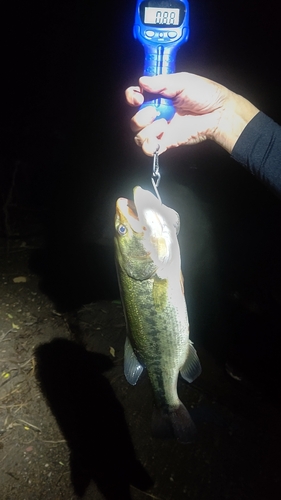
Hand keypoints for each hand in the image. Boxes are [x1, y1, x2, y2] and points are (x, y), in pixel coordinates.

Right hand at [125, 72, 258, 155]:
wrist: (219, 113)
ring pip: (138, 135)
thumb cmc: (205, 94)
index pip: (135, 97)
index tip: (138, 98)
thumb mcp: (183, 82)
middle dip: (140, 116)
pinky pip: (148, 149)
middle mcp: (156, 113)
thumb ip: (162, 82)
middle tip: (154, 112)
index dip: (131, 97)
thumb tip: (142, 81)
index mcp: (158, 96)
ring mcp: (161, 129)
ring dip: (146, 130)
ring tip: (163, 124)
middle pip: (134, 120)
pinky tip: (160, 137)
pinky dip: (149, 145)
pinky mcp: (166, 142)